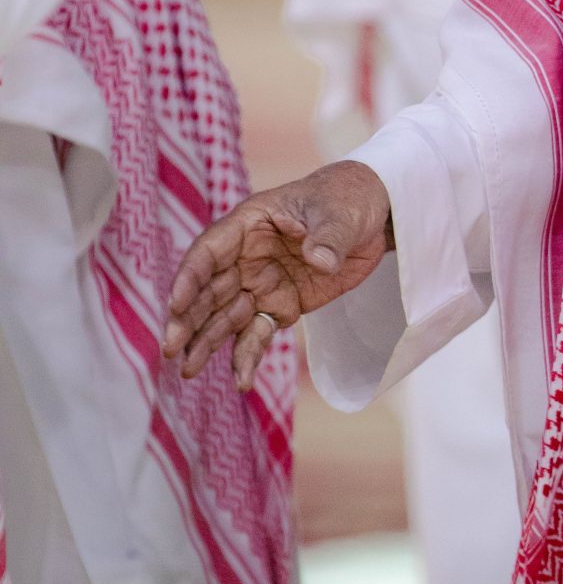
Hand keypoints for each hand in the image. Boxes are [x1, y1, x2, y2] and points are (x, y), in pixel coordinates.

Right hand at [164, 160, 393, 388]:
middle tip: (171, 348)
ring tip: (187, 371)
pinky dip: (248, 358)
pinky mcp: (279, 307)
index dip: (189, 278)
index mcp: (247, 226)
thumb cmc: (344, 201)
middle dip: (188, 320)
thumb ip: (328, 236)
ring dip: (205, 344)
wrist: (370, 219)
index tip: (175, 305)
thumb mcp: (338, 211)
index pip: (208, 253)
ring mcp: (260, 285)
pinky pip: (257, 335)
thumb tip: (321, 260)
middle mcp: (244, 258)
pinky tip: (240, 382)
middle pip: (207, 291)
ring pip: (224, 318)